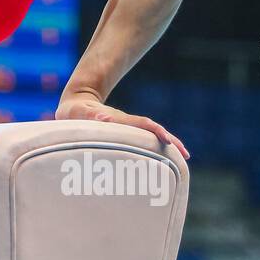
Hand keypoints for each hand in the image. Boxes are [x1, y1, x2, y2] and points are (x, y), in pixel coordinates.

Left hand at [56, 91, 188, 158]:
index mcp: (118, 119)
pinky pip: (144, 140)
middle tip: (184, 155)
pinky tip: (165, 159)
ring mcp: (128, 127)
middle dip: (170, 140)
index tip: (166, 138)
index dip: (154, 130)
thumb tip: (104, 117)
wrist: (77, 101)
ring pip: (151, 136)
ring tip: (182, 158)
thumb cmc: (74, 110)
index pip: (141, 124)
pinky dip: (157, 148)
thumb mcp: (80, 112)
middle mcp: (127, 122)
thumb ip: (90, 114)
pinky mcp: (125, 133)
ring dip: (167, 145)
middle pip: (152, 130)